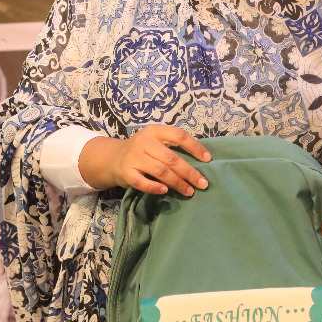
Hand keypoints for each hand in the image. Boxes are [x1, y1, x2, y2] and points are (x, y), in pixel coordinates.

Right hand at [78, 126, 210, 196]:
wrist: (112, 158)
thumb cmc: (143, 151)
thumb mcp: (156, 142)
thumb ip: (172, 148)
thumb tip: (200, 163)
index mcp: (155, 131)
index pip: (179, 136)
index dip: (195, 147)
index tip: (208, 159)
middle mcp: (144, 142)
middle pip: (172, 158)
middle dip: (189, 172)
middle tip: (202, 184)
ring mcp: (134, 157)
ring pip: (160, 171)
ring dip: (177, 183)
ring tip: (189, 191)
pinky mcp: (126, 172)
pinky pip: (142, 182)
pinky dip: (154, 187)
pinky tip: (165, 191)